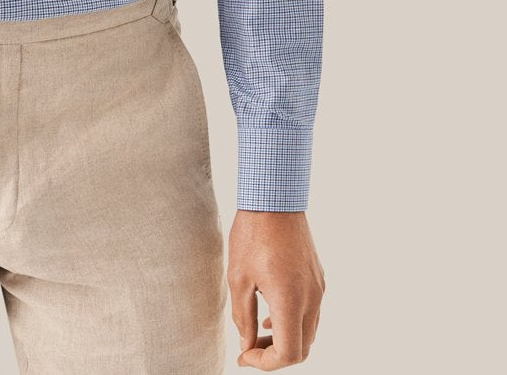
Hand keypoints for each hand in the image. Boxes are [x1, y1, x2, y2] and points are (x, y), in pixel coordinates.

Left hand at [228, 209, 325, 367]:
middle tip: (249, 351)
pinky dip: (293, 322)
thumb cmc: (253, 233)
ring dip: (285, 339)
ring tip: (257, 333)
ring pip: (308, 332)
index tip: (244, 357)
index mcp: (291, 300)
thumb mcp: (239, 278)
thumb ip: (243, 318)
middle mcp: (311, 298)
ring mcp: (318, 288)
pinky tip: (270, 313)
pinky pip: (311, 312)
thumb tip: (247, 346)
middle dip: (275, 356)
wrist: (275, 197)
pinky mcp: (318, 277)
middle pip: (302, 348)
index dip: (265, 364)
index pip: (288, 354)